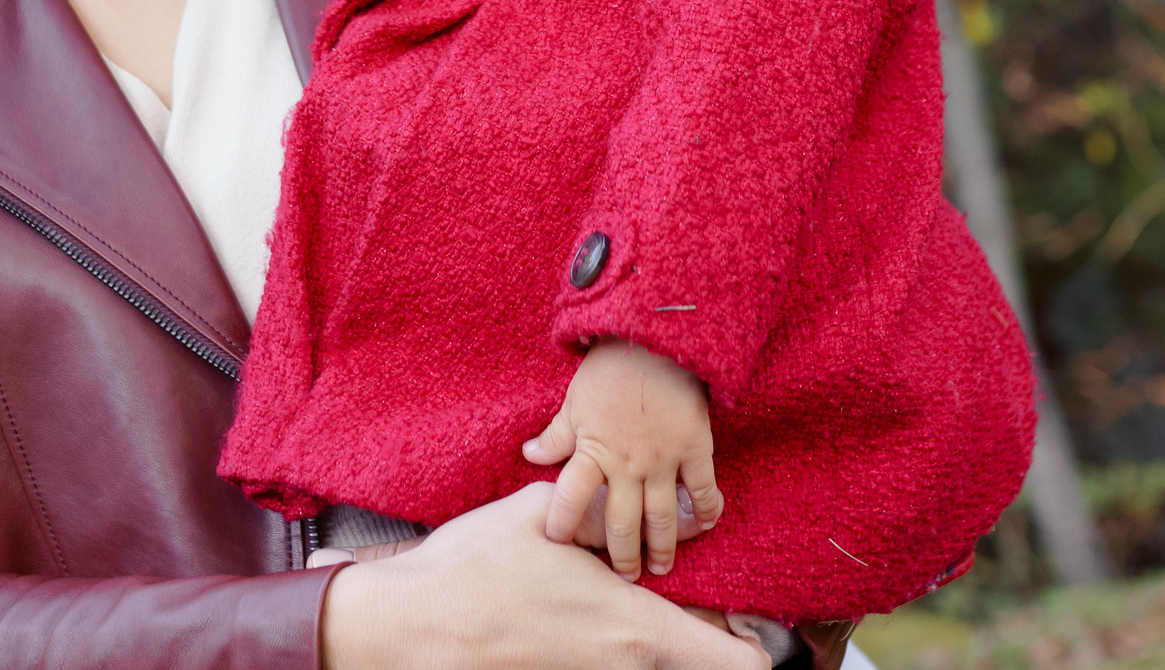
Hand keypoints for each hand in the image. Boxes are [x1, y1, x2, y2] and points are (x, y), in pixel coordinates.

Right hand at [318, 484, 767, 669]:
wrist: (410, 630)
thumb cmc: (474, 572)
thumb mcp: (542, 516)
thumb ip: (596, 513)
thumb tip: (622, 510)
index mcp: (635, 628)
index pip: (736, 663)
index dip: (754, 645)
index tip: (755, 623)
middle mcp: (625, 664)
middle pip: (692, 657)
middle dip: (701, 629)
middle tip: (692, 596)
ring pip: (648, 655)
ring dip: (652, 631)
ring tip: (610, 584)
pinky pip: (611, 657)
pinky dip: (612, 638)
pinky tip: (570, 605)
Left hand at [521, 339, 724, 577]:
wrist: (654, 338)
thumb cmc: (609, 369)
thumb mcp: (574, 401)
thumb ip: (556, 434)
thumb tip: (529, 454)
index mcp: (592, 451)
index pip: (569, 499)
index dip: (561, 524)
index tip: (558, 544)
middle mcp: (627, 464)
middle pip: (621, 524)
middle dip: (621, 555)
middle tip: (624, 577)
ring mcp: (663, 459)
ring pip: (662, 517)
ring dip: (662, 547)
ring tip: (660, 568)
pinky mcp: (695, 448)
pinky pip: (703, 489)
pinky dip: (707, 510)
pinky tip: (706, 526)